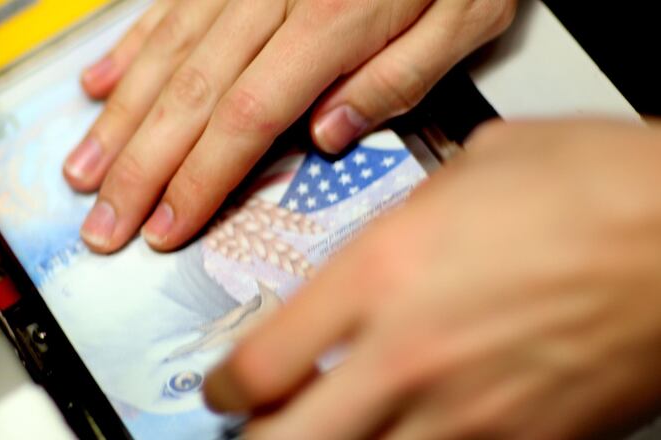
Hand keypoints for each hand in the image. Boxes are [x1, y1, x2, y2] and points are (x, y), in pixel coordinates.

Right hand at [63, 0, 515, 252]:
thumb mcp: (465, 18)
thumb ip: (397, 80)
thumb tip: (329, 137)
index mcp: (333, 18)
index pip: (247, 117)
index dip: (199, 178)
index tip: (165, 226)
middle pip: (191, 96)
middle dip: (140, 168)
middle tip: (104, 223)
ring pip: (166, 56)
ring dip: (120, 120)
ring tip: (85, 170)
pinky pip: (169, 10)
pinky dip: (132, 51)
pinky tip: (100, 86)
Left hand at [203, 120, 660, 438]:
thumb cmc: (591, 188)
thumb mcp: (467, 173)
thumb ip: (400, 225)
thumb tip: (375, 253)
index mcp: (380, 274)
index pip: (262, 361)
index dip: (227, 386)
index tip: (225, 386)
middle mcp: (409, 354)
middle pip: (287, 439)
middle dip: (259, 439)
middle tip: (254, 427)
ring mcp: (466, 412)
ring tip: (332, 428)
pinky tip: (414, 433)